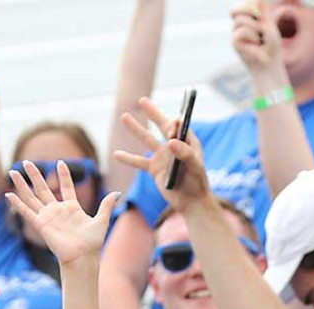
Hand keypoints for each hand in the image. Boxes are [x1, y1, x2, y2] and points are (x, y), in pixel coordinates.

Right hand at [6, 161, 119, 265]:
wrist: (82, 257)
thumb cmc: (92, 243)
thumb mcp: (102, 220)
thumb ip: (107, 205)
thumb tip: (117, 193)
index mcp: (72, 208)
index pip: (66, 187)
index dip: (64, 175)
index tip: (60, 163)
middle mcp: (57, 211)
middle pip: (43, 188)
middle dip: (35, 175)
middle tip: (27, 162)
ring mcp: (47, 217)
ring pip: (31, 197)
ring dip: (21, 184)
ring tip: (13, 172)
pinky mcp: (41, 225)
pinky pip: (26, 212)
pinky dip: (17, 204)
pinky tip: (8, 195)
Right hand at [115, 97, 210, 212]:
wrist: (190, 202)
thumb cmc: (197, 183)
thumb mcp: (195, 167)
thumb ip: (184, 153)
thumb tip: (170, 140)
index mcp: (187, 141)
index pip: (177, 125)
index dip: (172, 125)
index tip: (169, 133)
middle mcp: (174, 146)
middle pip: (161, 125)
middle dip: (152, 112)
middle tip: (142, 100)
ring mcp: (162, 157)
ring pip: (146, 139)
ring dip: (135, 128)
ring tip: (124, 116)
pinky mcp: (154, 169)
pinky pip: (138, 162)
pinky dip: (127, 158)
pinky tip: (116, 154)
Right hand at [231, 1, 283, 74]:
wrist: (268, 61)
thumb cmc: (270, 45)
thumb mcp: (269, 23)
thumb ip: (263, 10)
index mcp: (247, 20)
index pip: (241, 5)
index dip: (248, 4)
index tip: (260, 12)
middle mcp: (239, 26)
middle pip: (233, 9)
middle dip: (247, 9)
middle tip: (260, 17)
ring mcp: (235, 34)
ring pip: (239, 21)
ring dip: (254, 26)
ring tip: (260, 37)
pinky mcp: (234, 43)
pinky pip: (241, 32)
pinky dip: (252, 35)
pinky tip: (255, 43)